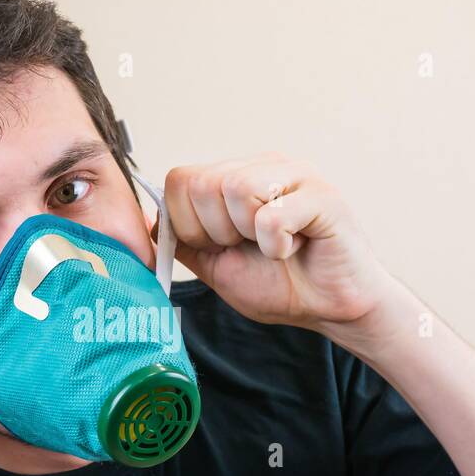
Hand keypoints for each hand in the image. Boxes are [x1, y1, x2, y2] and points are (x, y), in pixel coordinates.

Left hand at [161, 152, 392, 334]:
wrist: (331, 309)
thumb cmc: (282, 286)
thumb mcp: (216, 266)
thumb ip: (182, 241)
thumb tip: (143, 220)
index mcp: (234, 178)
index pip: (179, 180)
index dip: (188, 224)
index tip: (219, 246)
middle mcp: (262, 166)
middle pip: (202, 182)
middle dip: (215, 231)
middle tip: (249, 247)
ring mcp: (294, 175)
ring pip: (236, 189)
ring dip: (247, 234)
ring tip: (273, 246)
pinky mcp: (322, 194)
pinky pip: (273, 214)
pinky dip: (276, 245)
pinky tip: (294, 248)